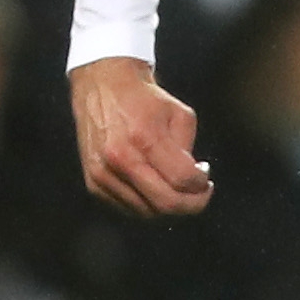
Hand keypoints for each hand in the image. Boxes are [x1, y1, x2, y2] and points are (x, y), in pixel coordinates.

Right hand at [72, 54, 212, 216]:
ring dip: (169, 207)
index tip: (205, 178)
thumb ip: (188, 151)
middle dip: (191, 205)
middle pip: (166, 204)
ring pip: (147, 212)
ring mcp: (104, 174)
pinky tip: (155, 188)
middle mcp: (120, 159)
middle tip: (199, 195)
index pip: (182, 180)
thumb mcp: (179, 114)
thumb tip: (193, 182)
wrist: (102, 86)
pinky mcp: (94, 183)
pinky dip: (147, 205)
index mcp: (145, 138)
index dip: (202, 186)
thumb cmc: (144, 99)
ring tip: (176, 188)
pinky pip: (128, 209)